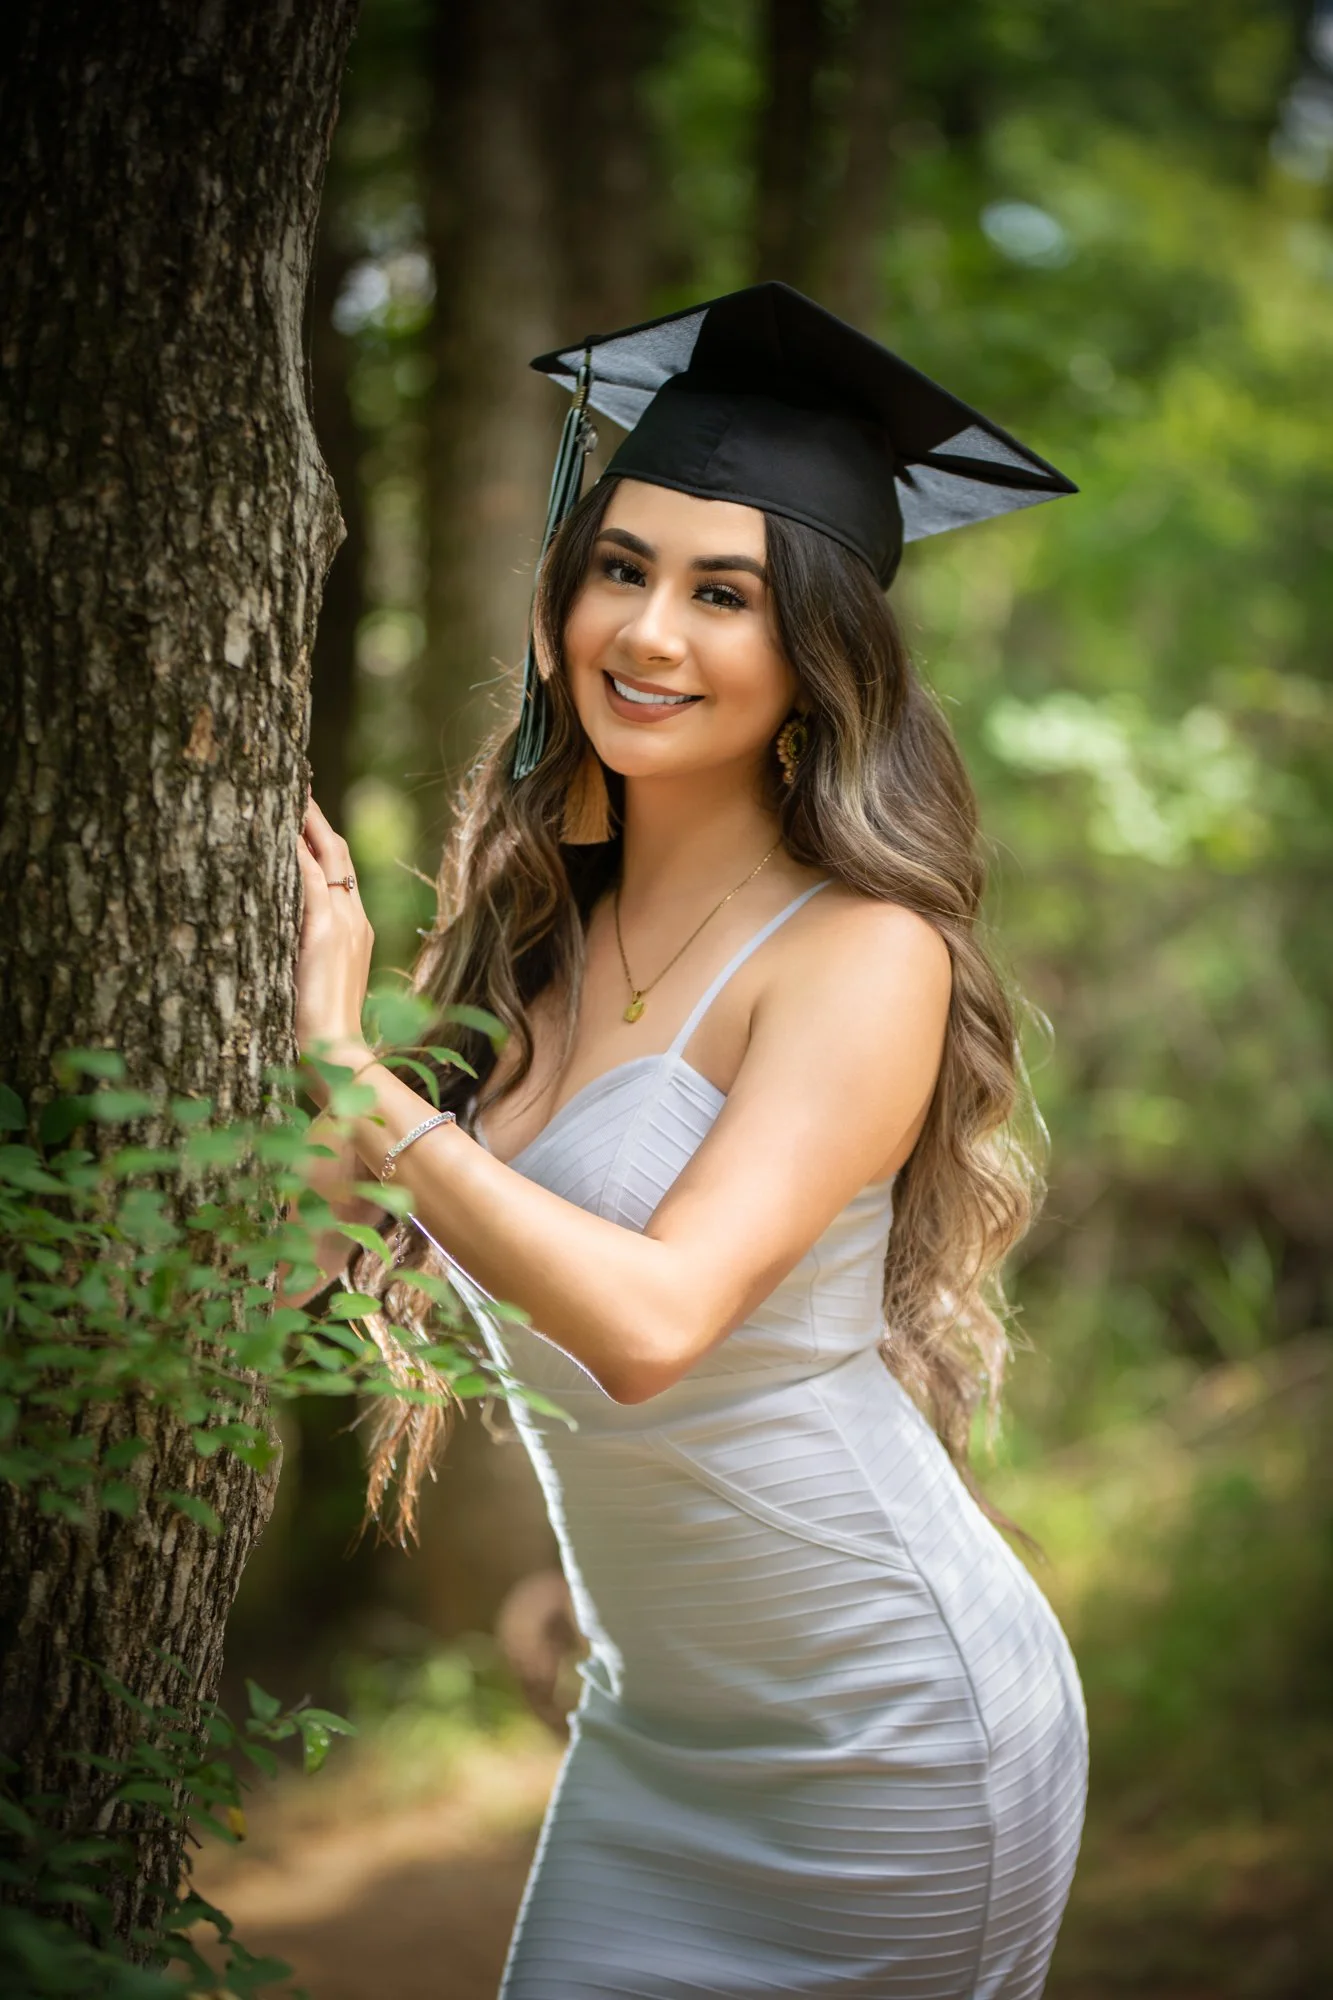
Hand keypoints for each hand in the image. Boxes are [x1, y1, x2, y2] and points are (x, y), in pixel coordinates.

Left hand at [294, 794, 374, 1089]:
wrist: (340, 1057)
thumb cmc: (324, 1037)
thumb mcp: (315, 989)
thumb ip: (308, 960)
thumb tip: (286, 947)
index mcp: (355, 932)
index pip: (341, 872)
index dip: (324, 840)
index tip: (305, 812)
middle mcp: (354, 920)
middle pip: (339, 853)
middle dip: (317, 818)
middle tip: (297, 782)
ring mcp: (343, 923)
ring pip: (327, 855)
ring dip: (307, 820)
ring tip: (289, 788)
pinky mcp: (324, 932)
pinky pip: (309, 877)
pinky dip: (298, 847)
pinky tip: (280, 823)